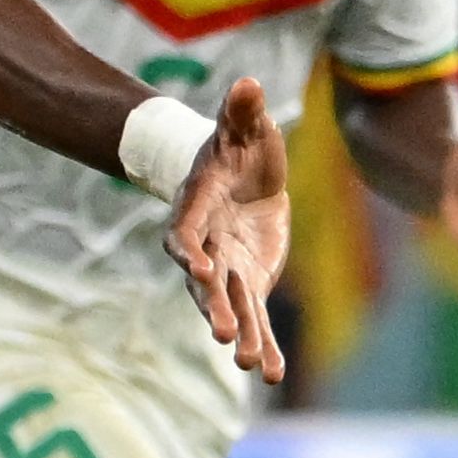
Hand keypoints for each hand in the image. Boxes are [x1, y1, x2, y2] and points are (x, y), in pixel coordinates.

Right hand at [166, 74, 290, 385]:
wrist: (240, 175)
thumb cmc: (238, 146)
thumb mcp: (244, 127)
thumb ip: (242, 110)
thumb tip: (248, 84)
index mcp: (196, 208)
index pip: (186, 233)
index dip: (190, 252)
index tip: (200, 269)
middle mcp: (205, 245)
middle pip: (205, 281)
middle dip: (213, 306)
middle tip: (221, 333)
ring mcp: (226, 268)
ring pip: (230, 306)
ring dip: (240, 334)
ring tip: (249, 363)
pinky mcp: (250, 282)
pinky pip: (256, 319)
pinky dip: (263, 344)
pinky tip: (272, 373)